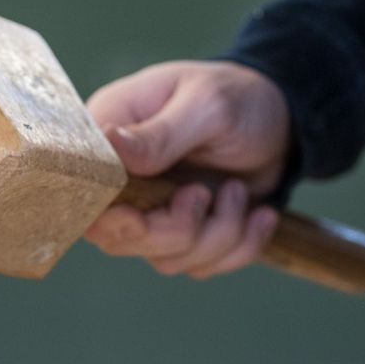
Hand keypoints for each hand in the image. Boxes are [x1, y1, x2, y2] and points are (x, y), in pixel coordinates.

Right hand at [83, 60, 288, 277]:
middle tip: (204, 192)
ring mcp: (153, 213)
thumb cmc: (236, 97)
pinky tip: (260, 214)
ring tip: (238, 190)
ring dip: (217, 234)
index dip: (108, 216)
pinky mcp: (186, 234)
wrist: (281, 118)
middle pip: (120, 239)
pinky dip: (239, 247)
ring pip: (166, 259)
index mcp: (108, 141)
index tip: (140, 216)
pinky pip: (201, 266)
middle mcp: (122, 183)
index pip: (83, 194)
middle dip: (176, 230)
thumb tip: (108, 144)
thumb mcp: (205, 105)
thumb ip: (159, 134)